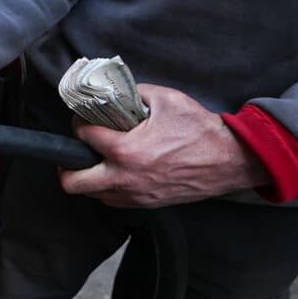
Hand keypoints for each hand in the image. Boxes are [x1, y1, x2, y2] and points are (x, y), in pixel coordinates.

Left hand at [60, 84, 270, 206]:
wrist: (230, 160)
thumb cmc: (200, 130)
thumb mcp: (166, 100)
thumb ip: (134, 94)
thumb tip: (115, 94)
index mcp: (126, 150)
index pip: (82, 137)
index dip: (78, 124)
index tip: (83, 120)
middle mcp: (124, 177)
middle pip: (72, 182)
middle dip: (66, 165)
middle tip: (75, 152)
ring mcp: (134, 194)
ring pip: (91, 194)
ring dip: (88, 178)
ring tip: (97, 161)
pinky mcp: (144, 204)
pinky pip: (112, 201)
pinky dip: (107, 188)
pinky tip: (116, 172)